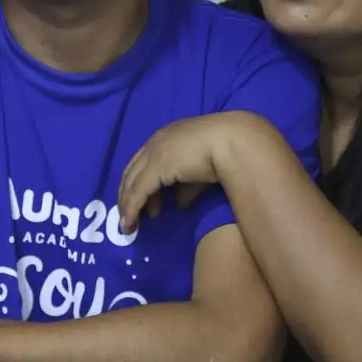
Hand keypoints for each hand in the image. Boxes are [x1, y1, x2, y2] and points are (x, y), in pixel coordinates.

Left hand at [117, 113, 257, 231]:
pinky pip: (138, 192)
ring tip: (130, 223)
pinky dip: (132, 208)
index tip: (145, 204)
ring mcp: (154, 153)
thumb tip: (179, 204)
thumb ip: (187, 187)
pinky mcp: (156, 167)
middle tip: (130, 216)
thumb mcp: (200, 172)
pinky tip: (130, 222)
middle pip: (131, 172)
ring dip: (128, 204)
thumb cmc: (223, 151)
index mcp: (167, 137)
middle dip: (128, 195)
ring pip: (130, 182)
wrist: (233, 141)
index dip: (140, 184)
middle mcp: (155, 142)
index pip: (144, 162)